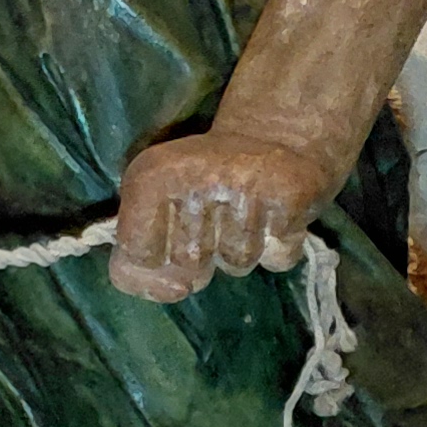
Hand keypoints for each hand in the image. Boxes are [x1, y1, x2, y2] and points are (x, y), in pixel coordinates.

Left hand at [111, 129, 334, 302]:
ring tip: (242, 215)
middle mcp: (194, 181)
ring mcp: (246, 189)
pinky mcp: (289, 197)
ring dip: (239, 251)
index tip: (168, 262)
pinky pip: (277, 258)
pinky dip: (277, 248)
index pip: (137, 257)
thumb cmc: (201, 179)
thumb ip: (140, 247)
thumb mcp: (152, 197)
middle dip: (199, 261)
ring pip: (236, 265)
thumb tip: (173, 289)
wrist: (271, 137)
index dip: (151, 275)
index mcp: (150, 178)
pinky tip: (272, 217)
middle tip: (210, 223)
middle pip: (190, 269)